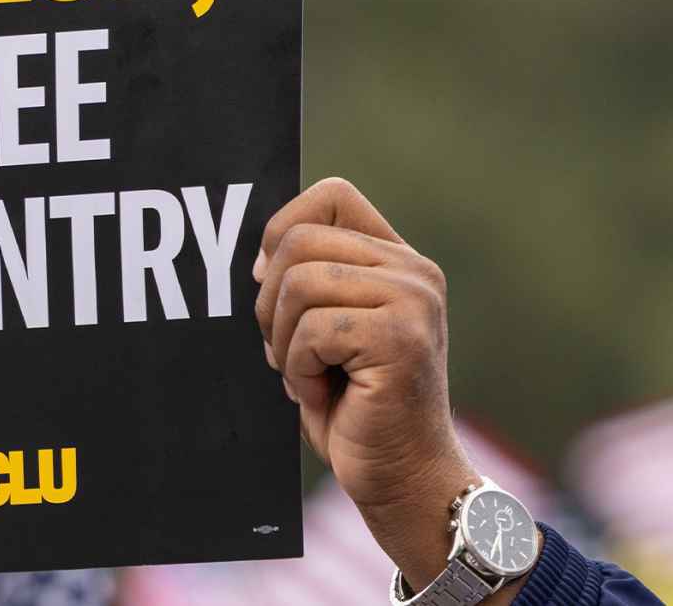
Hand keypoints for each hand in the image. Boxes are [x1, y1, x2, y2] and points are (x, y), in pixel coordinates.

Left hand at [254, 178, 508, 596]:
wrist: (402, 477)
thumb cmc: (356, 409)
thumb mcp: (325, 332)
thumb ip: (304, 284)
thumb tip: (258, 259)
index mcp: (397, 261)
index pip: (330, 196)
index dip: (283, 232)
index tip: (274, 287)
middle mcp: (414, 271)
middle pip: (299, 240)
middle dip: (270, 302)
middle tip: (287, 352)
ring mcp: (412, 300)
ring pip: (299, 283)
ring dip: (285, 342)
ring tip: (310, 377)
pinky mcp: (401, 336)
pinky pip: (313, 329)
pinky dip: (299, 371)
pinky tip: (324, 395)